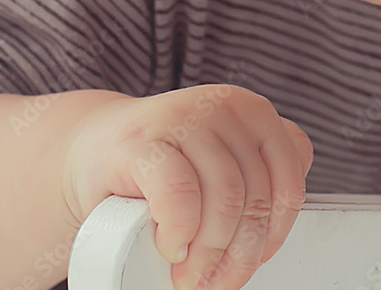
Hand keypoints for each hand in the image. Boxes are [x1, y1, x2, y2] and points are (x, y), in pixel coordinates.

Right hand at [61, 84, 314, 289]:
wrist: (91, 148)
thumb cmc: (165, 167)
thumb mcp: (221, 161)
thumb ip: (257, 176)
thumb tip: (271, 233)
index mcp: (254, 113)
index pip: (290, 176)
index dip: (275, 230)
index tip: (254, 259)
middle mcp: (224, 107)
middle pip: (255, 194)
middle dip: (239, 253)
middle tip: (216, 282)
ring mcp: (183, 118)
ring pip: (224, 198)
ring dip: (210, 253)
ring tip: (191, 276)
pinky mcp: (143, 142)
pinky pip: (179, 193)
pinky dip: (181, 232)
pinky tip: (172, 248)